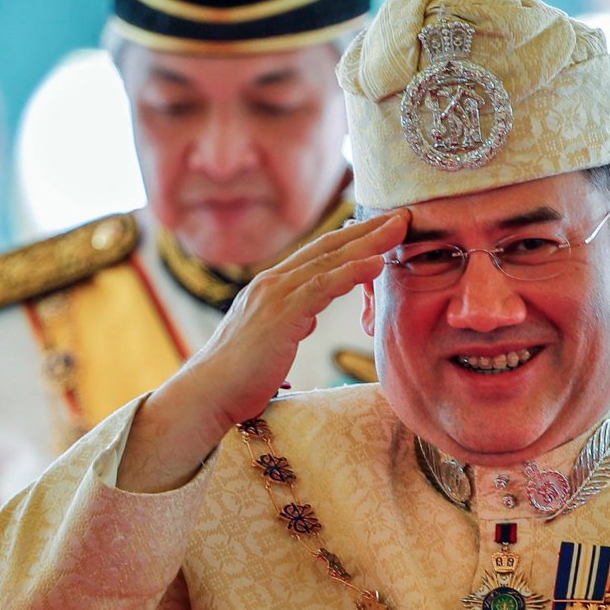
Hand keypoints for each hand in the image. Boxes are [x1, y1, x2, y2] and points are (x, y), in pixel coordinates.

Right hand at [117, 211, 406, 492]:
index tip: (381, 228)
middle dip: (367, 229)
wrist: (207, 395)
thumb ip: (289, 324)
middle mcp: (272, 283)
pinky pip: (322, 287)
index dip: (351, 239)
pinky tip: (377, 262)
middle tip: (403, 214)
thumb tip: (304, 323)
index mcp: (271, 288)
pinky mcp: (280, 315)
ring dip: (368, 242)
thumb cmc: (237, 379)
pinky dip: (351, 271)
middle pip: (328, 248)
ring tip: (400, 228)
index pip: (318, 255)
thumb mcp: (270, 341)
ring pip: (329, 261)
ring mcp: (275, 296)